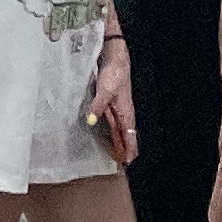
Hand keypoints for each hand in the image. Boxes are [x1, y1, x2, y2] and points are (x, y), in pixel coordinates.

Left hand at [91, 35, 136, 166]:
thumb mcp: (105, 92)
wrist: (116, 59)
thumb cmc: (114, 75)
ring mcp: (117, 107)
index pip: (130, 137)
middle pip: (125, 135)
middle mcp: (124, 112)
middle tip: (120, 162)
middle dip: (123, 148)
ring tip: (112, 152)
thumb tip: (90, 122)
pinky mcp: (110, 101)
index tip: (129, 163)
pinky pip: (111, 119)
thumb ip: (97, 107)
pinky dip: (109, 128)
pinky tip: (102, 132)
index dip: (130, 150)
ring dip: (116, 139)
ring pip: (118, 128)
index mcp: (127, 113)